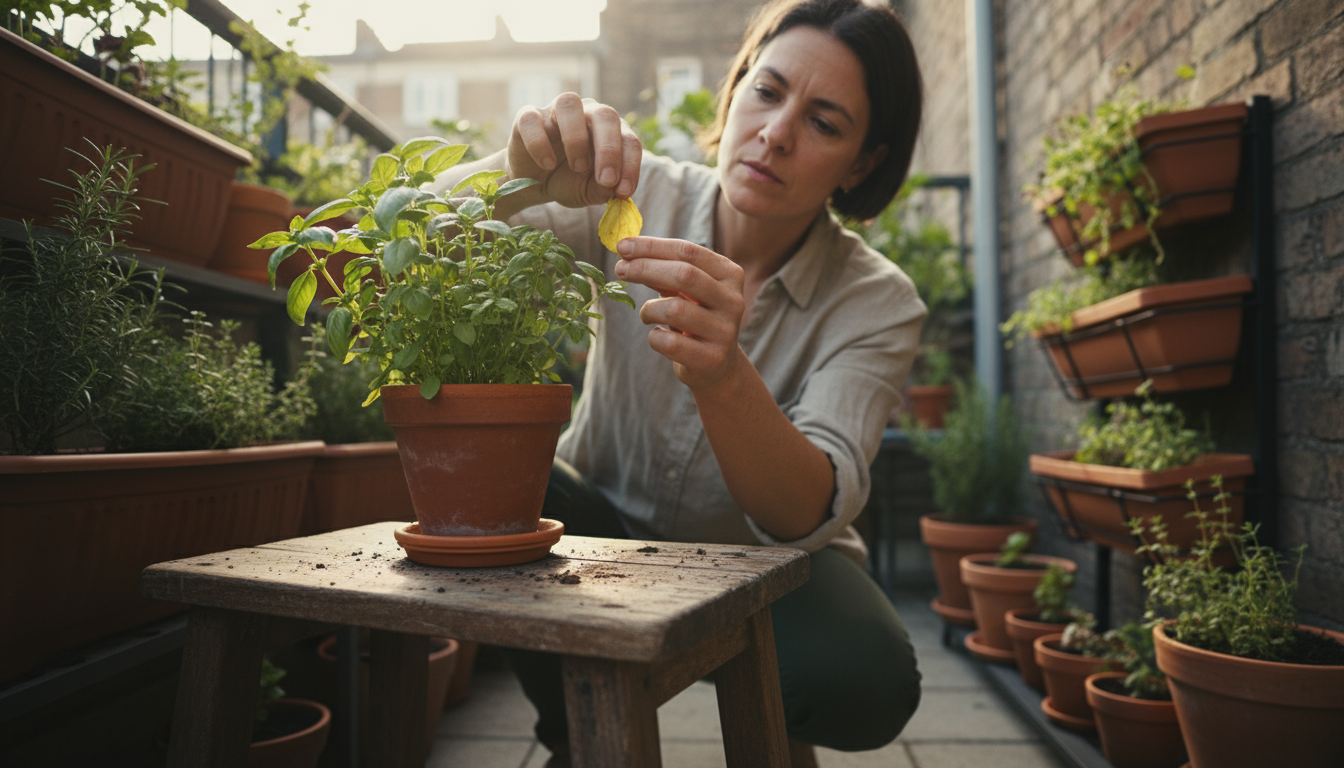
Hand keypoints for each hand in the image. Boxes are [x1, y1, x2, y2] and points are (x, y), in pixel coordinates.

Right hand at [507, 93, 642, 208]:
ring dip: (577, 137)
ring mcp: (555, 112)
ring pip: (569, 103)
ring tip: (578, 167)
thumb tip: (612, 188)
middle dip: (610, 149)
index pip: (628, 139)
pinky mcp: (527, 118)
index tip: (623, 192)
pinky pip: (532, 119)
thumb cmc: (568, 182)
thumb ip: (602, 189)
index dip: (630, 164)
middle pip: (605, 114)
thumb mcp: (588, 191)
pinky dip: (540, 142)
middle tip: (606, 180)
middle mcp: (586, 113)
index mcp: (609, 130)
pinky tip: (547, 164)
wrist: (533, 185)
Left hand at [614, 237, 747, 390]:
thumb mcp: (686, 290)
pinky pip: (669, 342)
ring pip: (675, 310)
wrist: (716, 364)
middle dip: (645, 268)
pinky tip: (658, 335)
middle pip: (684, 275)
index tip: (622, 246)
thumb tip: (627, 251)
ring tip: (646, 314)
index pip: (688, 251)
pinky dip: (654, 337)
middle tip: (620, 269)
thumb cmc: (695, 318)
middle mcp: (733, 300)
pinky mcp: (711, 359)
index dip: (652, 247)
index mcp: (729, 275)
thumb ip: (664, 270)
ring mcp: (725, 331)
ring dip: (649, 309)